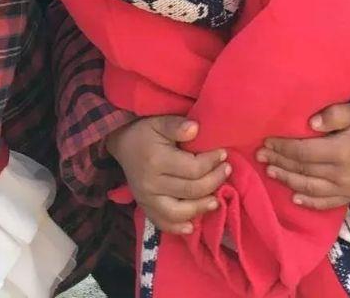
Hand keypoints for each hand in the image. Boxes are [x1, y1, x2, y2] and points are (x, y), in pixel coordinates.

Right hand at [106, 116, 230, 233]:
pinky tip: (192, 226)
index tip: (223, 154)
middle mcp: (151, 184)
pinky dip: (177, 228)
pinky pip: (162, 223)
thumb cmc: (146, 131)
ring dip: (201, 208)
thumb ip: (177, 125)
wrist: (123, 143)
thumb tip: (195, 128)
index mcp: (157, 161)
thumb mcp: (160, 121)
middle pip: (190, 191)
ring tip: (216, 200)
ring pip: (179, 212)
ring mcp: (146, 199)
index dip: (212, 162)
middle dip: (213, 182)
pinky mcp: (144, 207)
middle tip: (227, 171)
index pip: (193, 169)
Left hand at [256, 104, 349, 209]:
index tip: (266, 141)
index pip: (303, 151)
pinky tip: (294, 198)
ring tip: (269, 172)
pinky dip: (308, 202)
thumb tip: (309, 124)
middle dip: (279, 162)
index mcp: (341, 151)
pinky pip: (326, 204)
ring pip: (310, 188)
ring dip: (287, 180)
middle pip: (302, 170)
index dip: (283, 147)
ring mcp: (346, 189)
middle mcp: (341, 174)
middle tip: (259, 156)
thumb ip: (333, 114)